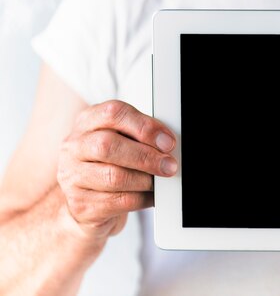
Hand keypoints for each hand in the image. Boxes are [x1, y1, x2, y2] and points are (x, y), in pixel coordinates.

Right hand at [57, 100, 177, 242]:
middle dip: (145, 156)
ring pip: (114, 177)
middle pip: (108, 145)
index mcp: (87, 122)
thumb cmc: (110, 163)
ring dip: (145, 180)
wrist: (87, 202)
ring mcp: (72, 176)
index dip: (144, 126)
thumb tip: (167, 143)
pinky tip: (151, 196)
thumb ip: (140, 135)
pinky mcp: (80, 204)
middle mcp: (74, 147)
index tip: (167, 141)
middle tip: (169, 165)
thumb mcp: (122, 140)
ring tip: (158, 181)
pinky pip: (118, 201)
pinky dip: (142, 198)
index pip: (113, 113)